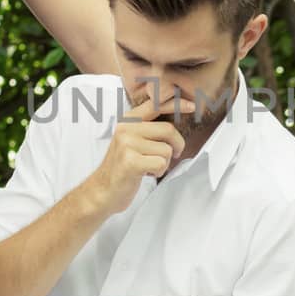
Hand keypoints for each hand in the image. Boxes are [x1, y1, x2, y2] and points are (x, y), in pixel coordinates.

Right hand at [79, 93, 194, 216]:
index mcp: (127, 120)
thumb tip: (176, 121)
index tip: (192, 106)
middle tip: (172, 154)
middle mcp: (126, 129)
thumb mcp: (131, 141)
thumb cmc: (122, 167)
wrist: (102, 190)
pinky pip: (161, 163)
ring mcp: (127, 144)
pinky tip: (145, 174)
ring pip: (166, 150)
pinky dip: (159, 172)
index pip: (155, 104)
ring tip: (148, 166)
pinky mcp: (130, 161)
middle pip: (168, 130)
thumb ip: (149, 128)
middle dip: (177, 145)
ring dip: (164, 163)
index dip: (176, 104)